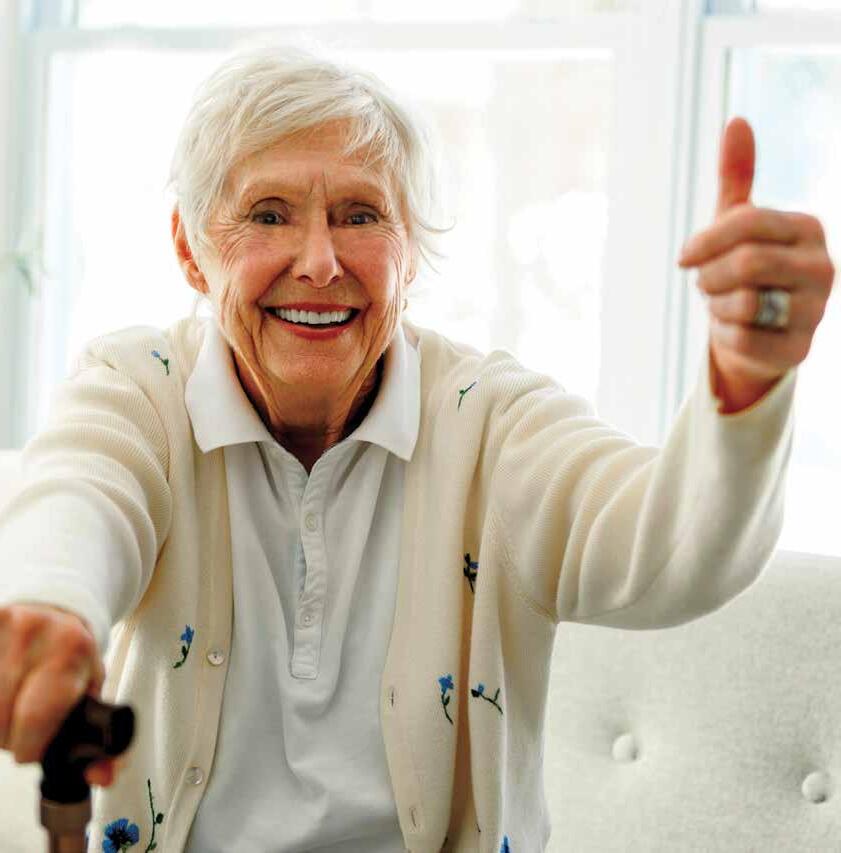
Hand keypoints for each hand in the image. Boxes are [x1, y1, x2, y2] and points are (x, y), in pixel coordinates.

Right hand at [0, 603, 120, 786]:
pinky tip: (3, 693)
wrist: (54, 612)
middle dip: (10, 735)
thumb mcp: (92, 689)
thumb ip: (98, 739)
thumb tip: (102, 776)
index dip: (31, 746)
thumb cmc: (72, 656)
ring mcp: (3, 626)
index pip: (36, 717)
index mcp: (71, 648)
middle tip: (24, 724)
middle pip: (2, 720)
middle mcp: (34, 633)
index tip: (34, 748)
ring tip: (12, 706)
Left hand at [679, 117, 834, 412]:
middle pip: (744, 264)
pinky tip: (734, 331)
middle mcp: (822, 267)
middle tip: (708, 285)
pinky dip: (723, 335)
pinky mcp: (799, 349)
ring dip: (716, 307)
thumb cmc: (742, 272)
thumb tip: (736, 121)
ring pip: (741, 303)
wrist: (755, 333)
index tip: (684, 258)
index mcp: (807, 229)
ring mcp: (816, 310)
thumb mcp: (737, 224)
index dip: (705, 241)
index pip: (749, 223)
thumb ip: (737, 177)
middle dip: (710, 278)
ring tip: (726, 306)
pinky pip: (740, 338)